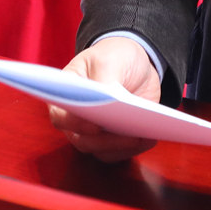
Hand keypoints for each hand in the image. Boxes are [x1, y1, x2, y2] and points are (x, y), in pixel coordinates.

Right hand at [48, 37, 160, 161]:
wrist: (135, 65)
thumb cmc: (114, 57)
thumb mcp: (109, 60)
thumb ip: (104, 79)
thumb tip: (106, 100)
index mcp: (65, 95)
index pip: (61, 116)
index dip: (74, 124)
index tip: (94, 125)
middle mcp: (75, 119)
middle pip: (83, 140)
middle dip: (106, 141)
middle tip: (128, 135)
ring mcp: (93, 133)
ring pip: (102, 150)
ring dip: (123, 147)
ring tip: (143, 137)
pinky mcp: (113, 139)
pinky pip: (119, 152)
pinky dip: (135, 148)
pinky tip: (150, 138)